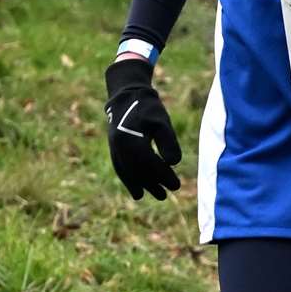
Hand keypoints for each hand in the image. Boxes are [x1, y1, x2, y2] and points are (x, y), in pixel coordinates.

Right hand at [104, 58, 181, 200]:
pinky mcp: (113, 148)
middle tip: (167, 195)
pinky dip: (130, 181)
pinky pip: (121, 169)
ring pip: (129, 173)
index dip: (163, 176)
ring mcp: (115, 149)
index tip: (176, 185)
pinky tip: (137, 190)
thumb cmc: (148, 108)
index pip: (150, 164)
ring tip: (155, 196)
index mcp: (132, 141)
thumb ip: (168, 142)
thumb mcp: (162, 122)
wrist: (127, 95)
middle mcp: (120, 148)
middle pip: (139, 172)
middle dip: (153, 184)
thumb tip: (174, 163)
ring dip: (141, 185)